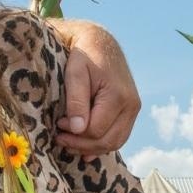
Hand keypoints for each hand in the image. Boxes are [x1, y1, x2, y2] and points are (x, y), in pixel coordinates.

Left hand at [52, 19, 140, 153]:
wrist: (101, 42)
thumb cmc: (84, 54)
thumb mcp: (75, 72)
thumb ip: (77, 100)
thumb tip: (78, 129)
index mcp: (118, 96)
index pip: (96, 130)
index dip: (75, 133)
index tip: (58, 123)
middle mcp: (131, 105)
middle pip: (107, 140)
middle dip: (82, 145)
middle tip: (59, 138)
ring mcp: (133, 109)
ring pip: (115, 142)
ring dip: (92, 148)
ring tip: (69, 143)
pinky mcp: (130, 111)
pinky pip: (119, 136)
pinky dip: (102, 144)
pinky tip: (86, 149)